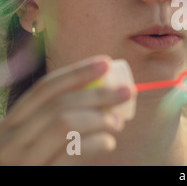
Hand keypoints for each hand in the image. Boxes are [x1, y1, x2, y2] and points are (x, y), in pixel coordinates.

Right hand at [0, 55, 132, 164]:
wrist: (35, 181)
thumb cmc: (40, 163)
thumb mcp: (41, 139)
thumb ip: (61, 117)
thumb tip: (104, 90)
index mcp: (13, 124)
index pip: (44, 89)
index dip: (77, 72)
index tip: (106, 62)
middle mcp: (10, 141)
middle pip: (59, 104)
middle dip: (98, 93)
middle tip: (126, 92)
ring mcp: (23, 162)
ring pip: (64, 124)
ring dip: (99, 118)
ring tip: (117, 123)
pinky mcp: (41, 177)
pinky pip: (71, 153)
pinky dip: (96, 142)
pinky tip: (108, 142)